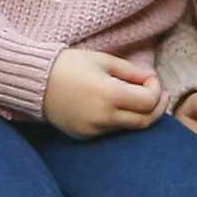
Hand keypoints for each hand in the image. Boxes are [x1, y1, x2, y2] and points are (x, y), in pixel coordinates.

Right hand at [43, 45, 163, 136]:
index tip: (150, 78)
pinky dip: (120, 120)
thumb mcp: (103, 60)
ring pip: (129, 128)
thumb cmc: (69, 65)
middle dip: (157, 107)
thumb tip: (151, 79)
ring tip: (141, 99)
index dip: (156, 88)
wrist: (35, 81)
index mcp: (109, 95)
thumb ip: (131, 71)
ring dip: (140, 114)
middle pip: (144, 121)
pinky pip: (111, 131)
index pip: (148, 100)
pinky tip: (119, 107)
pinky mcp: (85, 136)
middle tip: (162, 95)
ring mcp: (93, 130)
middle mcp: (103, 117)